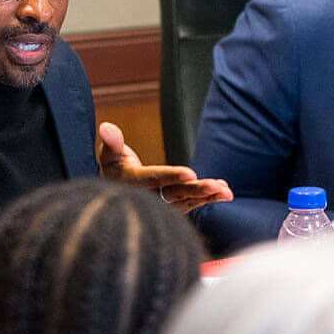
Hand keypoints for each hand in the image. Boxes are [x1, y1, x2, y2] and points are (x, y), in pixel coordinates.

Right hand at [96, 122, 232, 213]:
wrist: (115, 195)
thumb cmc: (113, 169)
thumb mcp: (108, 155)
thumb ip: (111, 142)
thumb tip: (106, 127)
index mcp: (133, 183)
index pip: (154, 179)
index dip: (171, 176)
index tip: (190, 174)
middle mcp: (149, 197)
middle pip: (174, 194)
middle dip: (195, 190)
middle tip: (215, 186)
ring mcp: (162, 205)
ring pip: (186, 201)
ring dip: (207, 197)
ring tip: (226, 191)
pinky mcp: (173, 207)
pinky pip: (191, 204)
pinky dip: (207, 199)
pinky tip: (223, 191)